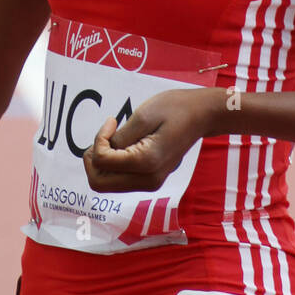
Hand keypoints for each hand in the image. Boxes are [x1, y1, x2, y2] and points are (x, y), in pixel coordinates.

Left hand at [82, 89, 205, 193]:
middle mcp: (148, 180)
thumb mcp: (142, 116)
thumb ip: (119, 138)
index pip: (102, 161)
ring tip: (114, 139)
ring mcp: (151, 183)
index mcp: (146, 162)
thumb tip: (100, 152)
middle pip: (99, 183)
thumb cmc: (174, 109)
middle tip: (105, 136)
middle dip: (93, 159)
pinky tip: (123, 147)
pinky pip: (119, 181)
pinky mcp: (151, 181)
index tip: (112, 121)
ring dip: (102, 163)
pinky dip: (113, 166)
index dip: (98, 139)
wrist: (201, 115)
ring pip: (107, 185)